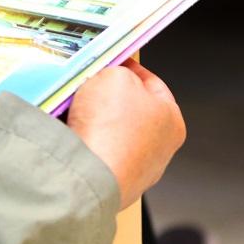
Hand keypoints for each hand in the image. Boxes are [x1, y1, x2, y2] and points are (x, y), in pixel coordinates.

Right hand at [65, 59, 185, 208]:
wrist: (87, 172)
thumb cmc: (111, 130)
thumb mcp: (116, 75)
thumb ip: (117, 69)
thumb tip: (110, 74)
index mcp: (172, 122)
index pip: (153, 84)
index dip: (130, 68)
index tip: (114, 61)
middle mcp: (158, 150)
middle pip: (129, 109)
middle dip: (108, 95)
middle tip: (91, 84)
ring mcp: (134, 170)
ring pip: (110, 132)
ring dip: (93, 119)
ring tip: (76, 108)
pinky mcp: (110, 182)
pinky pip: (94, 151)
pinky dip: (83, 139)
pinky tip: (71, 131)